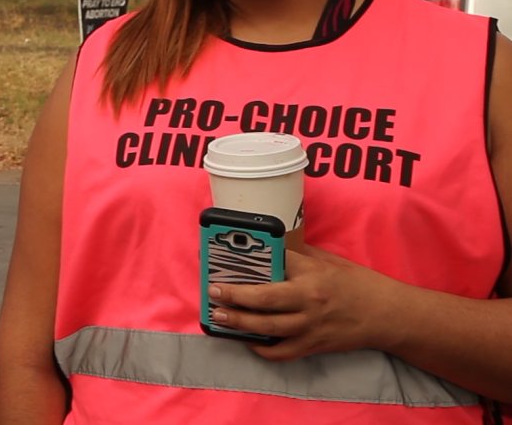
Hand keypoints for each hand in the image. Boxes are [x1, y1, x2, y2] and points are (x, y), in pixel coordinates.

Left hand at [207, 245, 406, 360]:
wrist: (387, 315)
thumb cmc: (357, 284)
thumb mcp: (329, 261)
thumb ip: (298, 256)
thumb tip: (268, 250)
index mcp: (313, 273)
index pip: (276, 262)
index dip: (249, 259)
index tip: (224, 257)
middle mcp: (310, 299)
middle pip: (265, 297)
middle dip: (235, 295)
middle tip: (214, 291)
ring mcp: (311, 325)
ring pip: (269, 327)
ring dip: (240, 323)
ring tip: (219, 317)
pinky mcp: (314, 345)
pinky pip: (282, 351)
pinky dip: (263, 349)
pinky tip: (247, 341)